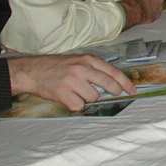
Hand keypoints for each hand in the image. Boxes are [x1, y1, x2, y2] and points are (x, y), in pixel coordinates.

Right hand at [8, 54, 135, 110]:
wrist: (33, 71)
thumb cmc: (58, 66)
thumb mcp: (79, 60)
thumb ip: (95, 69)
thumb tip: (114, 83)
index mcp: (88, 59)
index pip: (113, 72)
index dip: (125, 83)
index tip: (132, 90)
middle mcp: (82, 69)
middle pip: (108, 84)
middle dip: (114, 91)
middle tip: (113, 94)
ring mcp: (72, 81)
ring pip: (93, 97)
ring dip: (88, 98)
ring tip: (77, 91)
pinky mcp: (63, 93)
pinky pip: (79, 105)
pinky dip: (75, 104)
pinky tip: (68, 97)